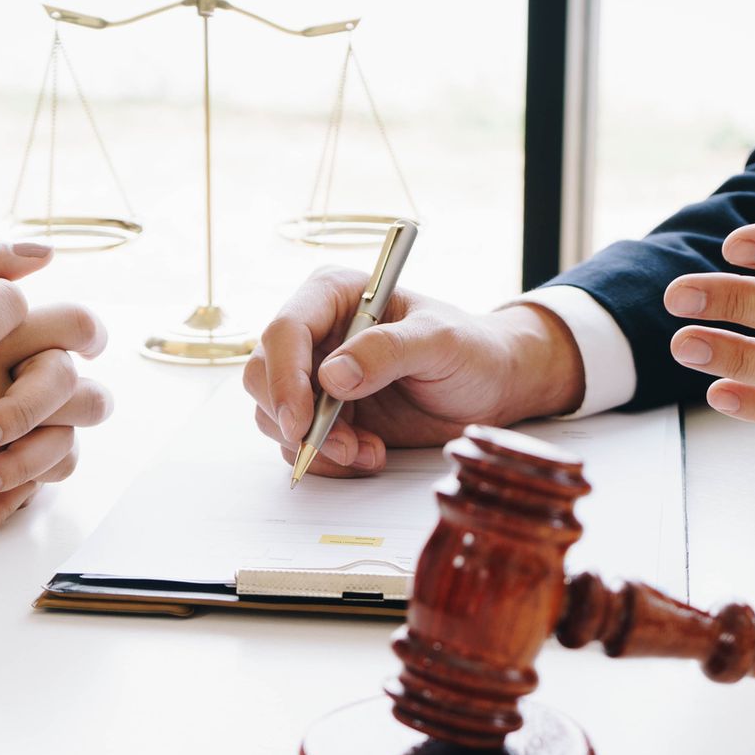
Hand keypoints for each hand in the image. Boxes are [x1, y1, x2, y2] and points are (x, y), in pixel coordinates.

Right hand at [242, 268, 583, 477]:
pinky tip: (371, 454)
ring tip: (370, 450)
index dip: (284, 377)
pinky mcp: (325, 414)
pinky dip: (328, 459)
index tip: (301, 421)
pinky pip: (299, 443)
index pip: (285, 330)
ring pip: (276, 415)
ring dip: (317, 444)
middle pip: (263, 374)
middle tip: (339, 446)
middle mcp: (316, 333)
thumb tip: (332, 376)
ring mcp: (316, 376)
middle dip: (294, 419)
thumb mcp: (440, 342)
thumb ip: (388, 351)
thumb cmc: (471, 350)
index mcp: (335, 295)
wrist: (491, 387)